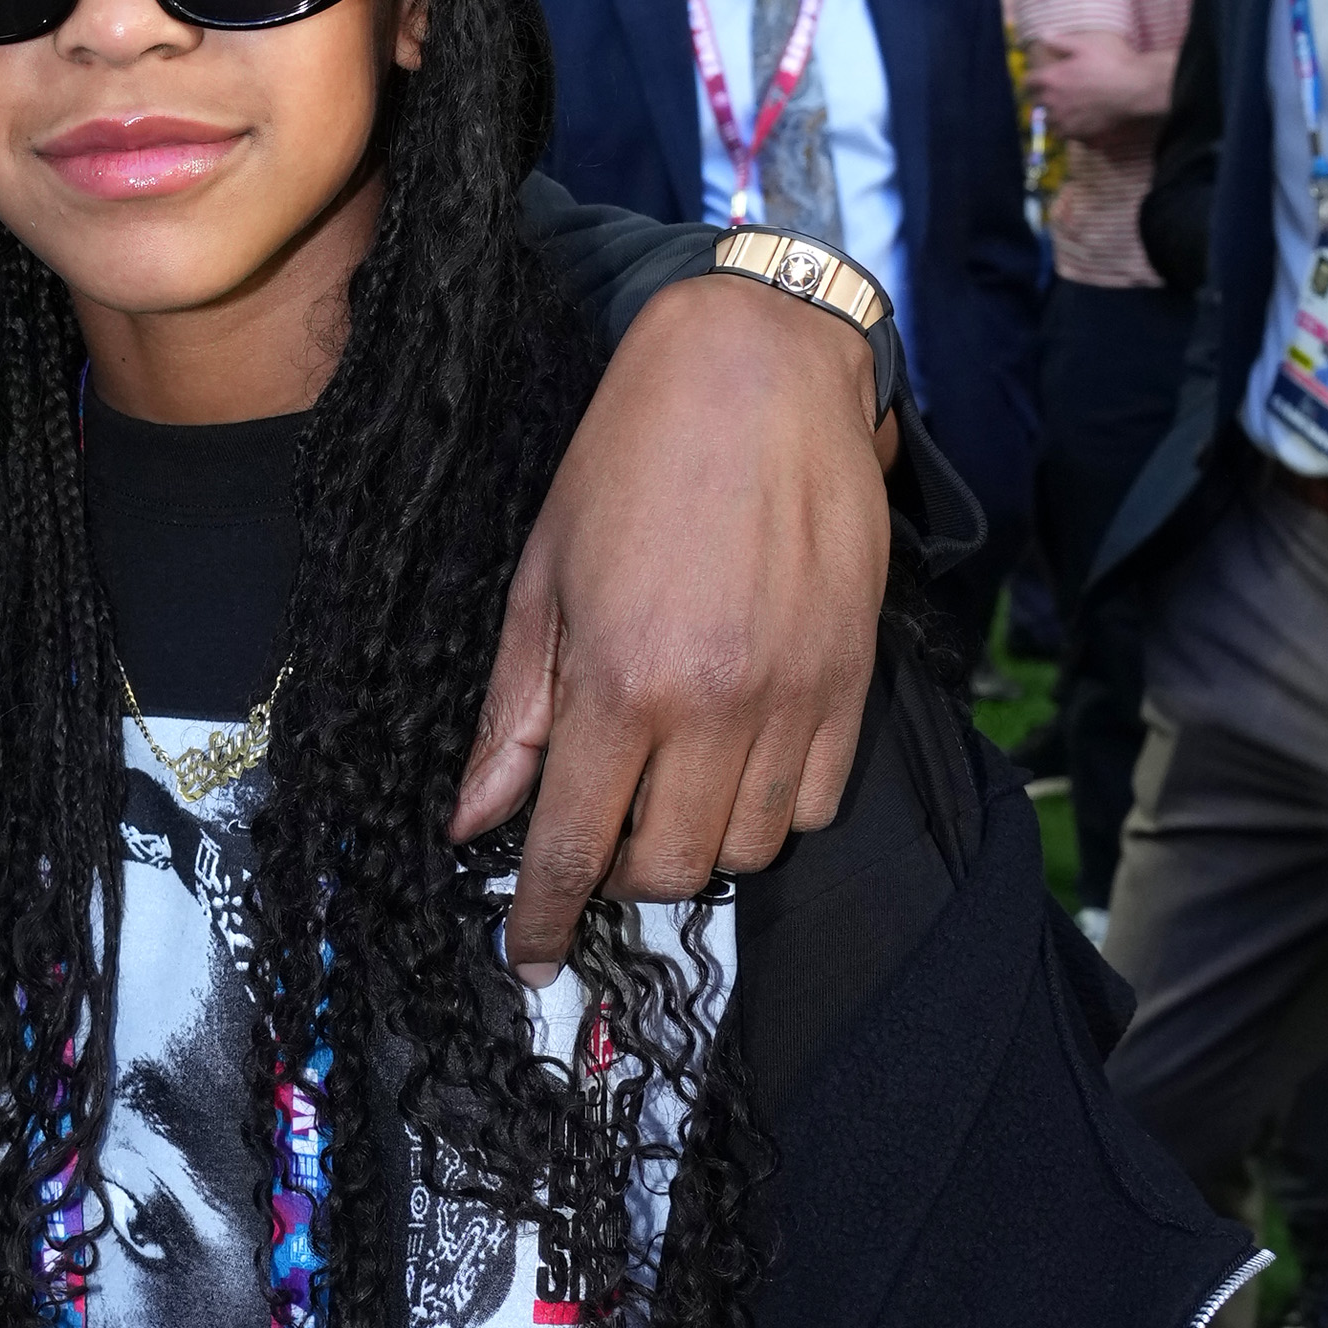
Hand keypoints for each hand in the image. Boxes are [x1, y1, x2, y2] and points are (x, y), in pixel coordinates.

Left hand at [456, 271, 889, 978]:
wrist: (759, 370)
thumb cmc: (630, 461)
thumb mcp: (540, 582)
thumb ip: (510, 714)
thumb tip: (473, 818)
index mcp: (622, 683)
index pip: (575, 848)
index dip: (546, 918)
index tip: (528, 957)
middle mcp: (715, 705)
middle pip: (672, 868)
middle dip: (622, 875)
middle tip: (597, 835)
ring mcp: (797, 697)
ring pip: (750, 848)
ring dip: (698, 844)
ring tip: (666, 790)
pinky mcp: (854, 678)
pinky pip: (819, 801)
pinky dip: (772, 808)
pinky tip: (735, 760)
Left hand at [1018, 25, 1172, 140]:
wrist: (1133, 89)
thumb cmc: (1110, 64)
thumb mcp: (1085, 46)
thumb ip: (1061, 42)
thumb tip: (1044, 34)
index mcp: (1051, 79)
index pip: (1028, 81)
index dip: (1032, 80)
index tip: (1037, 80)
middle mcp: (1052, 101)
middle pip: (1035, 102)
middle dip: (1040, 97)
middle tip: (1050, 94)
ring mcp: (1063, 119)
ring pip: (1047, 120)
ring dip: (1051, 115)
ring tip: (1061, 111)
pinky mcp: (1076, 132)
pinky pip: (1062, 134)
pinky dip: (1064, 129)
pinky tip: (1073, 123)